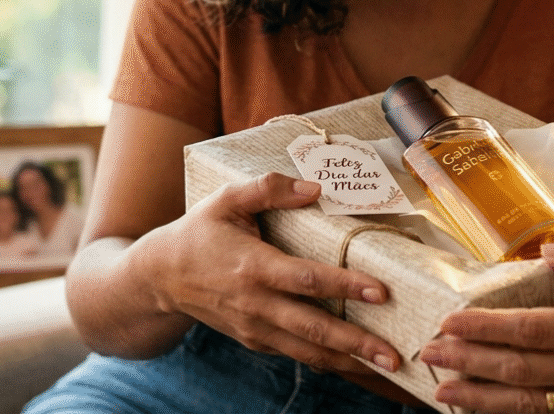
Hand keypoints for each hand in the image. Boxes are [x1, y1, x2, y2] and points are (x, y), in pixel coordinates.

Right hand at [139, 172, 401, 375]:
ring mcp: (254, 327)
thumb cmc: (199, 232)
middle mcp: (256, 304)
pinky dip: (326, 360)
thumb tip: (315, 188)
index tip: (380, 292)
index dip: (345, 286)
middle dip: (356, 343)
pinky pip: (295, 354)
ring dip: (348, 361)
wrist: (159, 277)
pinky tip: (356, 362)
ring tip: (386, 366)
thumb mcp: (226, 200)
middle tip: (394, 354)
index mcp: (253, 267)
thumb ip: (269, 190)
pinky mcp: (255, 340)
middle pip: (312, 328)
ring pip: (307, 351)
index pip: (306, 280)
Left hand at [419, 240, 553, 412]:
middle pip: (516, 369)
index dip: (483, 328)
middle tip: (429, 353)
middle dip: (467, 361)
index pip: (528, 331)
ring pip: (525, 402)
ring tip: (443, 391)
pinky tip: (489, 408)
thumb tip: (548, 253)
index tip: (450, 321)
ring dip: (479, 397)